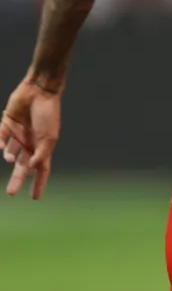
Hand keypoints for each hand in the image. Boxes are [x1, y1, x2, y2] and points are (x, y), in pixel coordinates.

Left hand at [1, 73, 63, 198]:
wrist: (39, 92)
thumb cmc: (48, 114)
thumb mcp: (48, 137)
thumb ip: (40, 154)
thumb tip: (31, 168)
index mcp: (43, 146)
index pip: (41, 169)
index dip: (39, 183)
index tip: (35, 198)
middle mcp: (30, 143)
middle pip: (22, 165)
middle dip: (18, 179)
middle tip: (11, 192)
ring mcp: (18, 134)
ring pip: (10, 153)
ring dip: (9, 158)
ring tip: (9, 159)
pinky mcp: (6, 125)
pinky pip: (0, 138)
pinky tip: (1, 147)